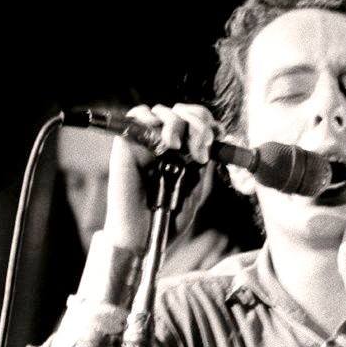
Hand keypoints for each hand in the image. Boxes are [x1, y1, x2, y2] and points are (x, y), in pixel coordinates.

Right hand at [104, 103, 216, 251]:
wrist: (142, 236)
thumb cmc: (167, 218)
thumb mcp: (196, 188)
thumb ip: (203, 162)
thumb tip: (214, 138)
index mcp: (183, 152)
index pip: (197, 121)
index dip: (209, 123)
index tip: (219, 137)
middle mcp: (164, 143)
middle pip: (183, 111)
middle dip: (198, 124)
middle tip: (201, 148)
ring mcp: (145, 142)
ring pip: (163, 111)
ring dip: (177, 123)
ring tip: (179, 148)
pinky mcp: (126, 143)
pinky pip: (137, 114)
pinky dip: (152, 120)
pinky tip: (163, 144)